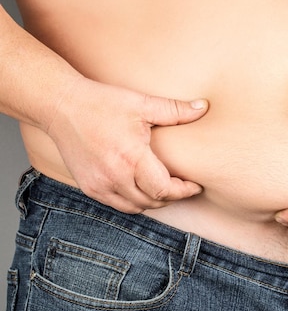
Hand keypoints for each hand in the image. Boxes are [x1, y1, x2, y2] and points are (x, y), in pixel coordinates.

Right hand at [46, 78, 208, 213]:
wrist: (61, 107)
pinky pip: (117, 204)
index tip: (195, 185)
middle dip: (172, 196)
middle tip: (184, 186)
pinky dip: (133, 201)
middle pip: (152, 201)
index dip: (183, 191)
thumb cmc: (103, 103)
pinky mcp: (89, 187)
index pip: (164, 190)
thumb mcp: (142, 104)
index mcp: (131, 158)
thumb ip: (175, 110)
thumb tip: (203, 107)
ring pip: (135, 207)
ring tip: (165, 188)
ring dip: (153, 201)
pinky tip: (142, 188)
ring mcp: (99, 185)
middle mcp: (114, 177)